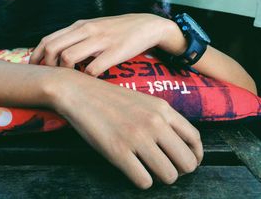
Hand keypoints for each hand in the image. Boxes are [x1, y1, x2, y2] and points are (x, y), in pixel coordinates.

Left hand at [29, 14, 170, 76]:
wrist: (146, 26)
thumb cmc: (115, 30)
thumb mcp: (92, 27)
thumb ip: (74, 37)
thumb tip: (52, 53)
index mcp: (79, 25)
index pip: (48, 40)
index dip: (37, 57)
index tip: (36, 70)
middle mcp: (86, 30)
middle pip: (53, 49)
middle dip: (47, 66)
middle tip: (52, 77)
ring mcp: (100, 40)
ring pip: (68, 58)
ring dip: (65, 73)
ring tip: (71, 79)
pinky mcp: (115, 52)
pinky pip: (92, 69)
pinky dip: (87, 78)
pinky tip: (90, 80)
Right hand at [51, 69, 202, 188]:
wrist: (79, 92)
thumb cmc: (109, 98)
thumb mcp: (143, 100)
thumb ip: (163, 118)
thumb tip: (178, 143)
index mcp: (163, 109)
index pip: (195, 139)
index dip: (195, 156)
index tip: (187, 162)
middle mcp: (154, 123)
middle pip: (187, 162)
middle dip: (179, 170)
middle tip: (166, 168)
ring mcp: (137, 137)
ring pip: (169, 175)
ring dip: (160, 177)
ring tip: (148, 169)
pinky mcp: (118, 151)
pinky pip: (144, 180)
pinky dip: (141, 180)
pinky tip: (132, 169)